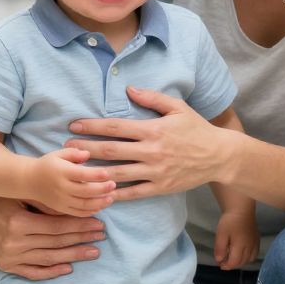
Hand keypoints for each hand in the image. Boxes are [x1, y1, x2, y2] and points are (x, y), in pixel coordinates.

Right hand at [0, 187, 106, 280]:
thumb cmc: (6, 196)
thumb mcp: (25, 194)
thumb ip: (48, 204)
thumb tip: (79, 210)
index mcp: (18, 222)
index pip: (58, 227)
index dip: (80, 226)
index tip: (99, 223)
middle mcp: (14, 242)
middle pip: (56, 242)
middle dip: (82, 239)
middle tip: (101, 236)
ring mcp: (10, 256)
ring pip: (49, 258)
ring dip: (73, 256)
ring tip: (93, 252)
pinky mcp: (7, 265)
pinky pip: (33, 272)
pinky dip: (51, 272)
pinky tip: (68, 268)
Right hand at [33, 147, 116, 216]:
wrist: (29, 180)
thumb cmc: (48, 164)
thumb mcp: (59, 154)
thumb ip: (74, 153)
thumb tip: (88, 154)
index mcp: (62, 172)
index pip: (81, 175)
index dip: (96, 175)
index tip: (108, 174)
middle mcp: (62, 187)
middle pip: (85, 191)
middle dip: (101, 190)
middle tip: (113, 185)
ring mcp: (61, 200)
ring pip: (83, 204)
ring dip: (100, 202)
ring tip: (111, 198)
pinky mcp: (61, 209)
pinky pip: (78, 213)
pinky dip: (91, 211)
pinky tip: (100, 206)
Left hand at [66, 88, 240, 201]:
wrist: (220, 156)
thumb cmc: (197, 129)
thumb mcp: (178, 107)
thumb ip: (152, 98)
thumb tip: (128, 89)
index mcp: (154, 129)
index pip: (116, 127)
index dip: (93, 126)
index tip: (74, 126)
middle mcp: (152, 151)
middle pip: (111, 151)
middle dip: (85, 149)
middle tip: (64, 149)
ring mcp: (156, 171)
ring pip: (118, 174)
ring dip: (94, 172)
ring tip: (75, 171)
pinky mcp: (160, 187)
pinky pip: (133, 193)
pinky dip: (115, 194)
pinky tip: (98, 193)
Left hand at [214, 207, 258, 269]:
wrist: (241, 209)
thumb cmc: (229, 221)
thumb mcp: (221, 234)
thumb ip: (220, 249)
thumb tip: (219, 260)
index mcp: (240, 246)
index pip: (234, 262)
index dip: (226, 266)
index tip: (220, 264)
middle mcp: (249, 247)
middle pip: (242, 262)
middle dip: (232, 264)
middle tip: (224, 261)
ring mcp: (254, 244)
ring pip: (249, 259)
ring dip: (241, 262)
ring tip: (233, 257)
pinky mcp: (257, 240)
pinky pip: (255, 253)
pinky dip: (248, 257)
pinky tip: (242, 253)